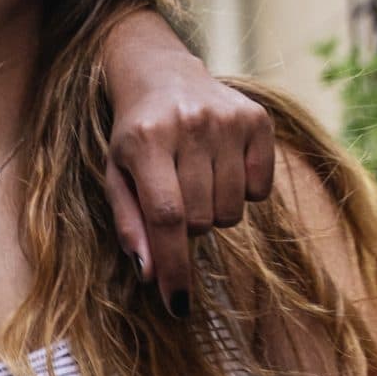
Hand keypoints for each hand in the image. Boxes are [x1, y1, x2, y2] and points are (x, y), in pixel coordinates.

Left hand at [100, 13, 274, 313]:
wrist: (159, 71)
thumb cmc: (133, 134)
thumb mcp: (117, 174)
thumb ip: (130, 224)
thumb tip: (152, 274)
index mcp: (146, 140)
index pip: (166, 217)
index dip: (173, 265)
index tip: (177, 304)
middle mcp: (190, 126)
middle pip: (201, 219)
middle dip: (188, 226)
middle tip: (174, 195)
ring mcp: (227, 120)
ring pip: (232, 211)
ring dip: (213, 209)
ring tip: (195, 177)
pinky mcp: (257, 118)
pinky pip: (260, 190)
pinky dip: (241, 190)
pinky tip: (220, 163)